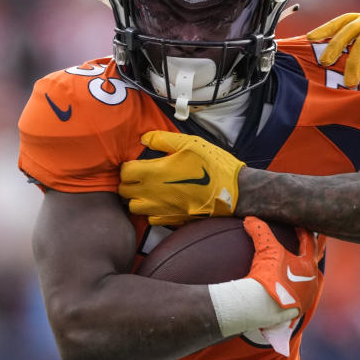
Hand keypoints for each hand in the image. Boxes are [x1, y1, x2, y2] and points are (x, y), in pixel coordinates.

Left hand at [119, 131, 244, 225]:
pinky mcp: (172, 220)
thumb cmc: (214, 166)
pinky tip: (161, 203)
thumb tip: (144, 138)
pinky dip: (151, 212)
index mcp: (155, 172)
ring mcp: (162, 209)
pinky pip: (151, 219)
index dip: (128, 166)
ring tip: (149, 191)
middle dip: (129, 182)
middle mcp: (153, 193)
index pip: (124, 172)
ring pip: (134, 207)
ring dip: (137, 199)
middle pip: (124, 191)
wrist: (235, 192)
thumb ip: (163, 139)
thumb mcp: (191, 143)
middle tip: (142, 176)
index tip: (138, 163)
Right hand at [244, 217, 322, 318]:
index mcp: (308, 265)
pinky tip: (293, 289)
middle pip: (315, 261)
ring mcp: (307, 296)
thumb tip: (249, 219)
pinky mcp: (298, 309)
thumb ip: (260, 232)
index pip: (310, 244)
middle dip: (314, 250)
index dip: (304, 233)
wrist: (262, 307)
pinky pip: (302, 296)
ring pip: (311, 280)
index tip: (299, 226)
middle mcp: (312, 280)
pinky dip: (298, 289)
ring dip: (306, 271)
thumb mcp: (265, 250)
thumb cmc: (268, 277)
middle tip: (315, 241)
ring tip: (302, 267)